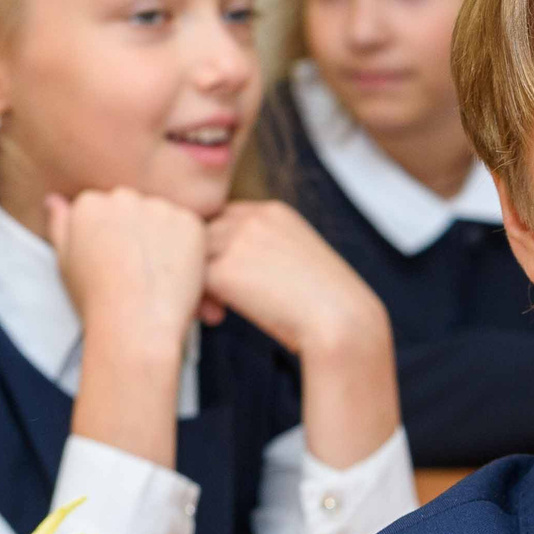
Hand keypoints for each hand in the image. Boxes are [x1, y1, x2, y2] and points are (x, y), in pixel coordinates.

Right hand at [48, 186, 207, 362]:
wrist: (135, 324)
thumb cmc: (96, 300)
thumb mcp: (65, 263)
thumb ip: (61, 226)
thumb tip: (55, 200)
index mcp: (88, 204)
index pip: (105, 210)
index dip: (113, 241)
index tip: (115, 265)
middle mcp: (122, 197)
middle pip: (135, 210)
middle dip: (138, 234)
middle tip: (137, 273)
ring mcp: (158, 207)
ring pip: (163, 218)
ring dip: (164, 239)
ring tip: (155, 277)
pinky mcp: (188, 221)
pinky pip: (189, 229)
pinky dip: (187, 249)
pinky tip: (174, 275)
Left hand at [201, 199, 391, 364]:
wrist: (341, 322)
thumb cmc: (326, 303)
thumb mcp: (298, 260)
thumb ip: (265, 250)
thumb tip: (233, 266)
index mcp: (273, 212)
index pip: (225, 218)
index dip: (221, 247)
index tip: (230, 274)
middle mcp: (253, 218)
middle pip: (203, 234)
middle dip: (204, 264)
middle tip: (215, 298)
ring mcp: (236, 241)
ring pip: (192, 256)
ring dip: (198, 283)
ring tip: (215, 311)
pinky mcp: (224, 270)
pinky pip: (193, 282)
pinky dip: (198, 301)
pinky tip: (218, 318)